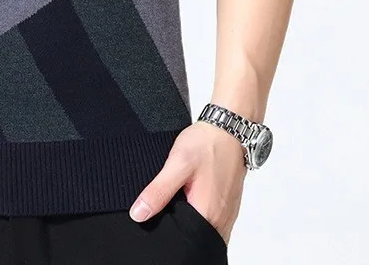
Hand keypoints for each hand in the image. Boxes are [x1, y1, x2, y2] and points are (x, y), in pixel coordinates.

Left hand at [128, 120, 246, 244]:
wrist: (229, 128)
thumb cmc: (207, 144)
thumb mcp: (177, 164)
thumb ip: (158, 191)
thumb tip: (139, 214)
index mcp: (208, 215)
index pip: (184, 240)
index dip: (167, 231)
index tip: (156, 216)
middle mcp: (222, 219)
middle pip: (195, 236)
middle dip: (178, 225)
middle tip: (165, 203)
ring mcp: (227, 213)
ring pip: (203, 228)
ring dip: (188, 217)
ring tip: (177, 197)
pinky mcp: (228, 204)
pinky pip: (210, 217)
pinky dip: (198, 210)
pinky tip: (189, 194)